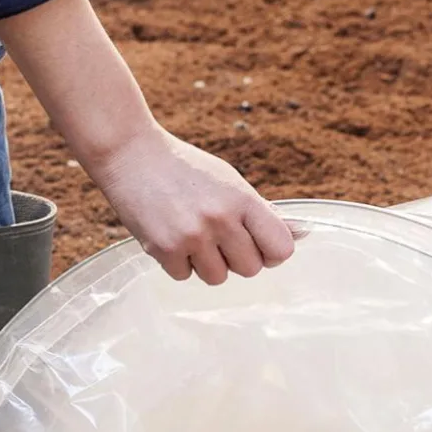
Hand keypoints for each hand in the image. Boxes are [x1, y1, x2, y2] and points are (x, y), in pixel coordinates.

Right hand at [86, 123, 294, 283]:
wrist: (130, 153)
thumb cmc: (185, 170)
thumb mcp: (230, 182)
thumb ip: (261, 213)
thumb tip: (302, 236)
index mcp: (242, 200)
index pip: (281, 248)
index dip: (272, 252)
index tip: (260, 246)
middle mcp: (220, 219)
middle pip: (250, 269)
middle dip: (237, 258)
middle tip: (218, 236)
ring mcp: (191, 236)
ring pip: (218, 278)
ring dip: (207, 263)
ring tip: (191, 233)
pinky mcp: (163, 249)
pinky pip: (185, 277)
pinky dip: (179, 263)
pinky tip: (170, 235)